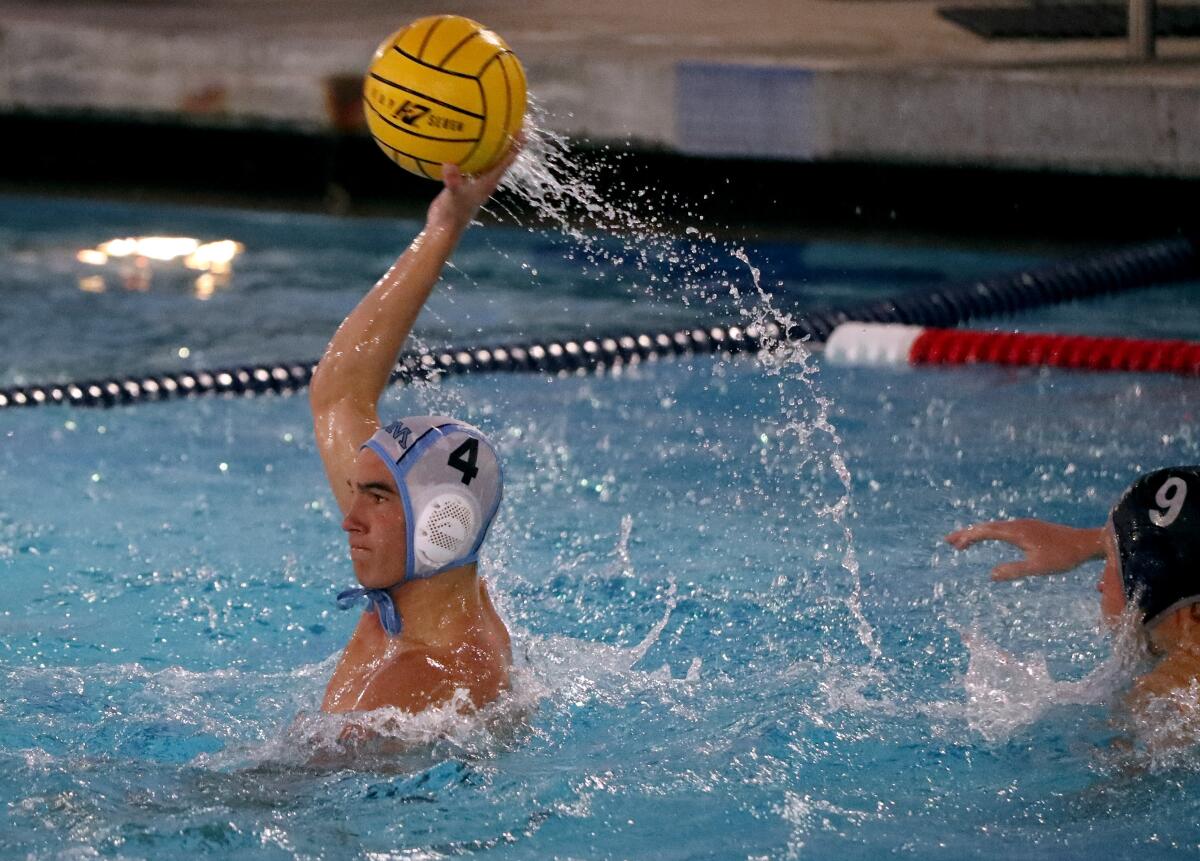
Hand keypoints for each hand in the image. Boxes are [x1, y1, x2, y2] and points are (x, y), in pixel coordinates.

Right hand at [426, 132, 523, 233]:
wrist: (443, 229)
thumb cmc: (453, 214)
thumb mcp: (453, 195)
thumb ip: (452, 181)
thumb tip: (448, 165)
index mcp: (488, 182)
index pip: (506, 161)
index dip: (515, 146)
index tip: (523, 131)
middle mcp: (485, 181)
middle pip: (500, 157)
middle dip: (506, 141)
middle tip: (511, 122)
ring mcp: (475, 182)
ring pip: (486, 160)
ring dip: (489, 146)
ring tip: (490, 128)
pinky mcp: (464, 182)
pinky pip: (469, 163)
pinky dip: (468, 153)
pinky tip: (460, 142)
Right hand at [944, 519, 1103, 580]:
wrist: (1087, 542)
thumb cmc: (1063, 557)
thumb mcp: (1037, 567)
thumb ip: (1013, 571)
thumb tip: (990, 575)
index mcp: (1016, 532)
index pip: (985, 532)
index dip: (968, 538)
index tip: (954, 545)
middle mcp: (1018, 525)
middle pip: (986, 527)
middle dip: (967, 533)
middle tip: (948, 541)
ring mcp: (1025, 525)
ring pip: (995, 527)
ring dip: (978, 533)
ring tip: (964, 541)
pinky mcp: (1031, 528)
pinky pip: (1003, 529)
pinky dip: (990, 533)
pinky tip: (990, 538)